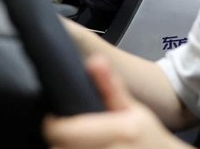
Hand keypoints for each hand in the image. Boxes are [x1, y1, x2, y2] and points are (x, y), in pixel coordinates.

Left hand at [42, 55, 190, 148]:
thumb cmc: (146, 134)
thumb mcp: (131, 107)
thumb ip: (110, 85)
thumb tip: (95, 60)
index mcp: (120, 129)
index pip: (65, 132)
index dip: (53, 124)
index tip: (55, 119)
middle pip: (60, 147)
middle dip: (61, 139)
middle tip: (70, 131)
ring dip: (66, 148)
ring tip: (78, 140)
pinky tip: (83, 148)